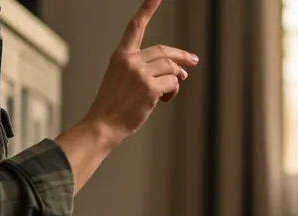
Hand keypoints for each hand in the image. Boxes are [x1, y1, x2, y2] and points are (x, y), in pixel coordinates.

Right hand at [80, 0, 197, 147]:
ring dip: (176, 79)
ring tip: (168, 90)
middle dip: (182, 56)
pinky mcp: (150, 87)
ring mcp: (140, 73)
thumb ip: (145, 69)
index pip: (135, 27)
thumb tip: (180, 71)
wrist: (104, 123)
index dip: (147, 10)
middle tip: (193, 60)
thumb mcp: (122, 78)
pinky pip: (173, 83)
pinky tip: (163, 99)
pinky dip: (172, 91)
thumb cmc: (114, 104)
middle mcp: (131, 60)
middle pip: (165, 51)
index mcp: (121, 55)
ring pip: (171, 68)